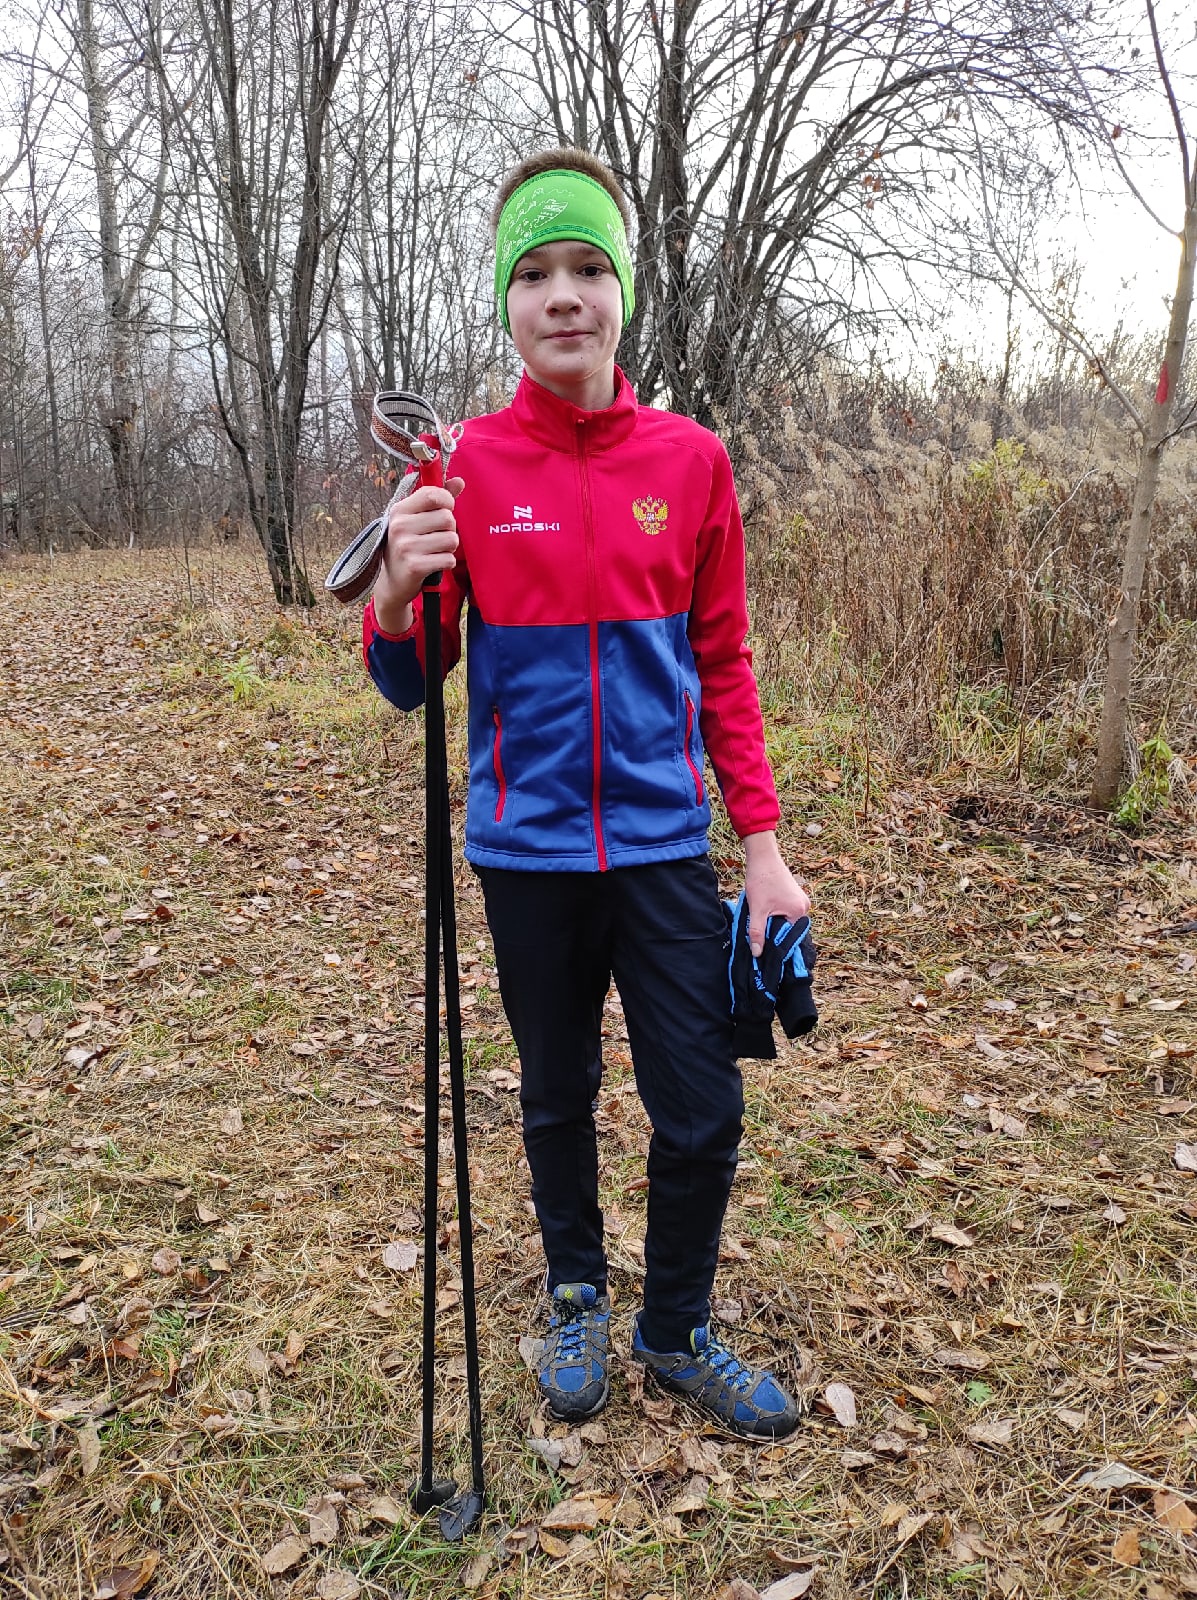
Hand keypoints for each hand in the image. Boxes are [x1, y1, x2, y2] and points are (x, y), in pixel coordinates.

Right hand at [372, 475, 463, 631]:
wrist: (392, 582)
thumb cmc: (408, 545)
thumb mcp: (416, 518)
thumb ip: (438, 498)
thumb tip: (460, 480)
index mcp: (400, 510)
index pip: (433, 494)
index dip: (447, 501)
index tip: (445, 509)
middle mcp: (400, 526)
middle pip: (448, 518)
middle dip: (450, 529)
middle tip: (437, 537)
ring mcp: (406, 546)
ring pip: (451, 539)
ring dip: (449, 547)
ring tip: (435, 550)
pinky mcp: (415, 566)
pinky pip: (448, 559)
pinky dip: (447, 562)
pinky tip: (434, 563)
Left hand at [742, 830, 810, 955]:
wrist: (762, 857)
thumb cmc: (760, 880)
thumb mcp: (756, 910)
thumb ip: (757, 933)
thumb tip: (757, 953)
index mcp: (799, 911)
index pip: (789, 937)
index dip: (775, 943)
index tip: (764, 948)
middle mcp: (804, 906)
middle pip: (789, 928)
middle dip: (774, 932)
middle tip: (759, 934)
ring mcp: (801, 900)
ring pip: (786, 920)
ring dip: (774, 922)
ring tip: (761, 919)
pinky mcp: (795, 895)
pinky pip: (787, 911)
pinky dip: (776, 914)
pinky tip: (766, 911)